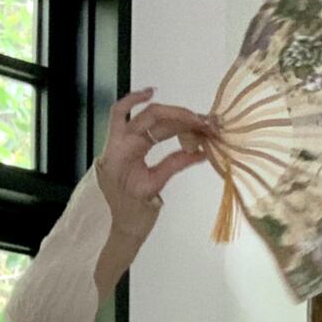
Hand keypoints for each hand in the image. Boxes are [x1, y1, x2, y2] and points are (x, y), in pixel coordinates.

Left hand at [95, 87, 218, 211]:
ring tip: (194, 120)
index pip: (153, 123)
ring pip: (144, 115)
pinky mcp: (122, 145)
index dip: (178, 120)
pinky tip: (153, 94)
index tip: (199, 124)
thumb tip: (200, 151)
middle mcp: (117, 140)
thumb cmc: (133, 214)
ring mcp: (117, 141)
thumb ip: (174, 165)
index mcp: (122, 151)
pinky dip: (139, 106)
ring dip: (170, 115)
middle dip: (180, 116)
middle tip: (204, 124)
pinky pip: (127, 118)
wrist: (116, 227)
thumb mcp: (154, 189)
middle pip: (151, 115)